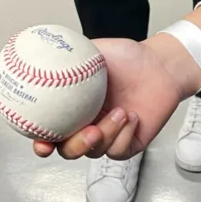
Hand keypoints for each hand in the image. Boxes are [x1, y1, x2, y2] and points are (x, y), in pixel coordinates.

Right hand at [33, 35, 200, 160]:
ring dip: (108, 133)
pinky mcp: (128, 143)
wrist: (159, 65)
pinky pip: (118, 151)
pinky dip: (124, 134)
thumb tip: (43, 52)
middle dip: (75, 146)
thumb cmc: (128, 59)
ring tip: (120, 111)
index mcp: (72, 108)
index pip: (48, 132)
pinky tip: (132, 116)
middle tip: (90, 131)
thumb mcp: (94, 50)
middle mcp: (87, 124)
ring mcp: (108, 136)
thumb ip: (67, 54)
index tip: (42, 143)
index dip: (41, 142)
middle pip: (69, 150)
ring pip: (96, 151)